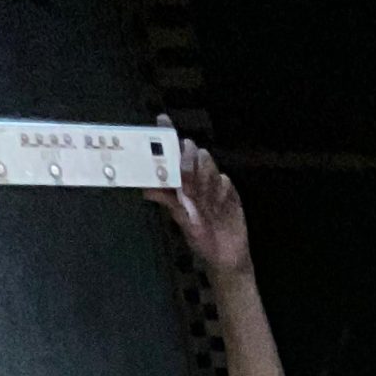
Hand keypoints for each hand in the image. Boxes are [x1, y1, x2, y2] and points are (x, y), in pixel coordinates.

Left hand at [146, 139, 250, 276]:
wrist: (227, 256)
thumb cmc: (200, 238)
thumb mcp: (182, 220)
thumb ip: (167, 202)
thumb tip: (144, 190)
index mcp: (183, 182)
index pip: (174, 152)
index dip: (168, 134)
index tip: (162, 119)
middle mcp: (197, 178)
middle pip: (193, 151)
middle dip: (189, 160)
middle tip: (188, 180)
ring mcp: (214, 184)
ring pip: (209, 162)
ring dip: (204, 178)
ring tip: (205, 201)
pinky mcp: (230, 191)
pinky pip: (224, 180)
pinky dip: (219, 191)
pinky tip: (219, 207)